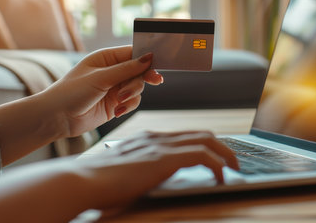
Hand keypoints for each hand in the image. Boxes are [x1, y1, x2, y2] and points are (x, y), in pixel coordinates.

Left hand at [46, 45, 162, 137]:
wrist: (56, 118)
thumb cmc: (71, 92)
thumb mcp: (100, 78)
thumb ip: (126, 69)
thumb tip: (148, 58)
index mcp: (106, 58)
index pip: (132, 53)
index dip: (146, 58)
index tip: (156, 64)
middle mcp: (112, 71)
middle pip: (139, 70)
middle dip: (142, 78)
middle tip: (155, 81)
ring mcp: (115, 87)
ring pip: (137, 87)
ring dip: (132, 94)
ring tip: (119, 100)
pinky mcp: (116, 103)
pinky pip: (132, 101)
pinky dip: (128, 105)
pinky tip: (117, 110)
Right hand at [77, 131, 239, 209]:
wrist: (82, 180)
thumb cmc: (95, 182)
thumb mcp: (122, 171)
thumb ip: (138, 169)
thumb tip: (147, 179)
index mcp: (148, 139)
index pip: (185, 135)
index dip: (205, 143)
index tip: (216, 154)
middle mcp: (157, 138)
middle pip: (201, 134)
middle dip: (221, 147)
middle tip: (232, 161)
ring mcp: (161, 146)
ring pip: (206, 140)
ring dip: (225, 154)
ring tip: (233, 168)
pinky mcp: (164, 158)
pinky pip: (202, 155)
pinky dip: (217, 164)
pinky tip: (221, 177)